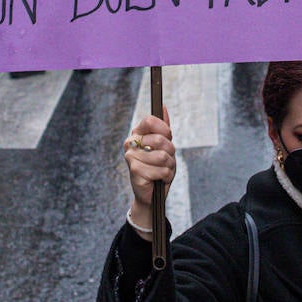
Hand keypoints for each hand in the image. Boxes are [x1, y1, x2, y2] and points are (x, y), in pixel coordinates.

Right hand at [123, 111, 174, 227]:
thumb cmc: (158, 167)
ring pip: (163, 156)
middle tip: (165, 160)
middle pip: (160, 139)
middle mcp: (130, 143)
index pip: (150, 120)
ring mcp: (131, 157)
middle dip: (170, 152)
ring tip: (162, 170)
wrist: (152, 193)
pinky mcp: (135, 171)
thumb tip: (163, 107)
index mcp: (137, 134)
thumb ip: (164, 128)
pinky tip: (158, 179)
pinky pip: (161, 170)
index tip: (168, 138)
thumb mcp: (165, 146)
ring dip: (169, 166)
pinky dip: (166, 176)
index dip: (164, 129)